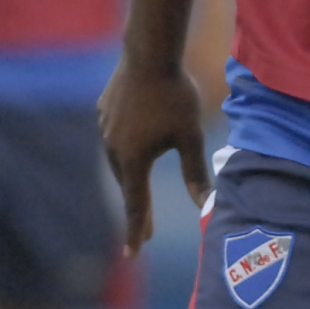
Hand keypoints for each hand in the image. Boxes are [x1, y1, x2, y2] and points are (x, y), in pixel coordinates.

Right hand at [98, 63, 208, 250]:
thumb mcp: (191, 138)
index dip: (135, 231)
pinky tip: (135, 145)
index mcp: (133, 160)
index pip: (135, 205)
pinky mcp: (103, 111)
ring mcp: (105, 128)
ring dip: (132, 178)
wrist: (149, 53)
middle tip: (146, 232)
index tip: (132, 254)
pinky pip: (115, 138)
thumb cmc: (175, 96)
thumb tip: (206, 206)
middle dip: (138, 208)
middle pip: (128, 185)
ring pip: (120, 162)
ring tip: (141, 191)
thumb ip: (196, 174)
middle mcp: (113, 148)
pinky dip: (126, 151)